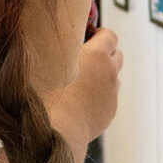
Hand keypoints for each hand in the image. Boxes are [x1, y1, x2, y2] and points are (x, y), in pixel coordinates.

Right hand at [45, 27, 121, 149]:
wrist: (55, 128)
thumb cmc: (45, 91)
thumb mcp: (49, 59)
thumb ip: (61, 45)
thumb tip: (63, 38)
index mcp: (97, 55)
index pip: (110, 35)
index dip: (100, 35)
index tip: (88, 37)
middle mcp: (109, 72)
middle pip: (116, 55)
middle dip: (104, 54)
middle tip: (85, 59)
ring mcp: (112, 93)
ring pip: (113, 78)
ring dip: (102, 76)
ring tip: (80, 82)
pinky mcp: (109, 112)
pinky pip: (107, 98)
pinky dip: (98, 96)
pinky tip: (79, 102)